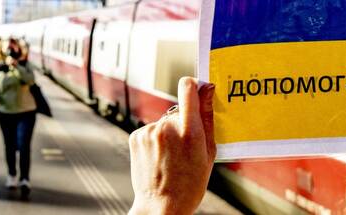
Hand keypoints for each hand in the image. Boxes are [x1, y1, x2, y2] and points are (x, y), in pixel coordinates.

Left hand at [128, 77, 215, 214]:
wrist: (162, 205)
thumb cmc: (191, 183)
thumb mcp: (209, 153)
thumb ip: (208, 117)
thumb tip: (208, 89)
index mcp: (189, 132)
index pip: (188, 89)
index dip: (193, 86)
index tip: (196, 88)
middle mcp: (166, 128)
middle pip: (178, 111)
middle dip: (183, 123)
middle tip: (186, 148)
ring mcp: (149, 132)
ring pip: (163, 122)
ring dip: (168, 133)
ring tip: (171, 157)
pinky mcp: (136, 136)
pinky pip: (151, 130)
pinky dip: (155, 140)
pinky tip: (159, 158)